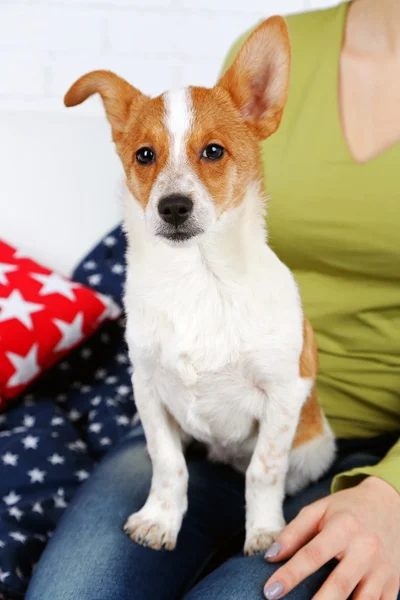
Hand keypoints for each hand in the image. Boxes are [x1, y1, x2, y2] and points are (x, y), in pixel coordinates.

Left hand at [264, 476, 399, 598]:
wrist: (389, 505)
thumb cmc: (346, 509)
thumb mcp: (319, 510)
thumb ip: (293, 532)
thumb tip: (271, 556)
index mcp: (344, 526)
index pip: (313, 554)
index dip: (290, 575)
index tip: (270, 591)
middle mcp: (366, 548)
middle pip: (340, 584)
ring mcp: (383, 568)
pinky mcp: (394, 583)